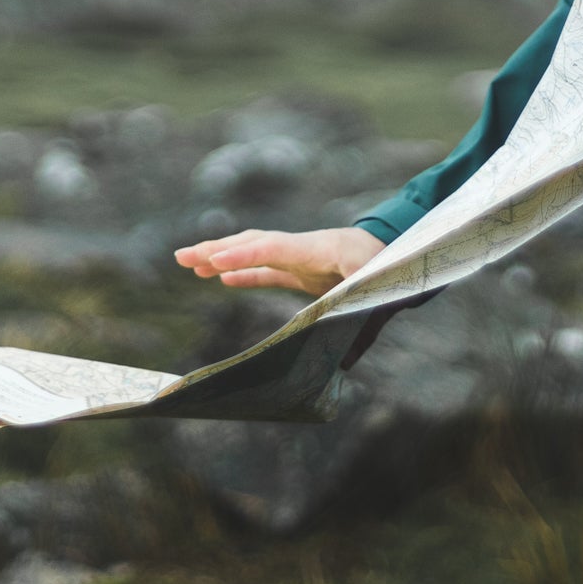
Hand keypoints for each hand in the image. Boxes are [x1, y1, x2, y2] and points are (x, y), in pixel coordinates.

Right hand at [173, 225, 381, 296]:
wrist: (401, 247)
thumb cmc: (390, 264)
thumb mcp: (377, 278)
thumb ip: (358, 298)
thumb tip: (347, 339)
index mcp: (317, 249)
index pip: (272, 249)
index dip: (244, 256)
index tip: (215, 264)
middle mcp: (301, 248)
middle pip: (251, 244)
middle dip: (216, 249)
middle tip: (181, 256)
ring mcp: (299, 258)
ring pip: (251, 253)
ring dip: (220, 257)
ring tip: (187, 264)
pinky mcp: (303, 270)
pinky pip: (266, 270)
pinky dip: (242, 273)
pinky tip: (220, 280)